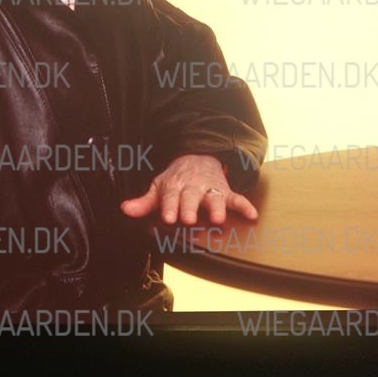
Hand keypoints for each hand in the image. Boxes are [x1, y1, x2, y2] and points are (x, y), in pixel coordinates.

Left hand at [120, 154, 258, 224]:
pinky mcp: (225, 191)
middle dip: (189, 207)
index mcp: (175, 187)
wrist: (198, 157)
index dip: (170, 207)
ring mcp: (210, 188)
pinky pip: (237, 198)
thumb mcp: (159, 187)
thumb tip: (124, 210)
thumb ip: (144, 202)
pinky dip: (245, 206)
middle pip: (191, 198)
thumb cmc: (176, 180)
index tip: (169, 218)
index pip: (171, 198)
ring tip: (218, 219)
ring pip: (214, 197)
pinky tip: (252, 215)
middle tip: (189, 219)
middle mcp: (193, 187)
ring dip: (216, 207)